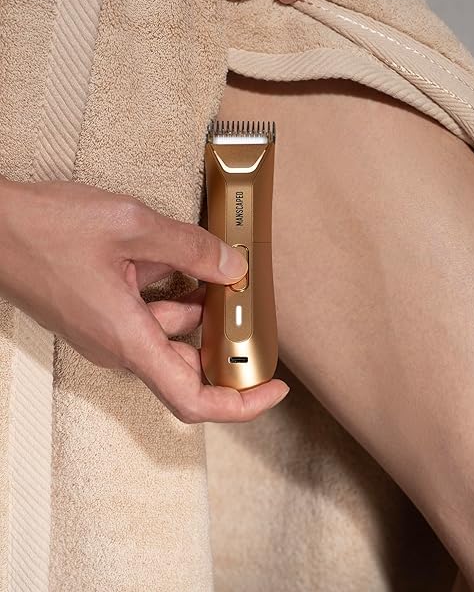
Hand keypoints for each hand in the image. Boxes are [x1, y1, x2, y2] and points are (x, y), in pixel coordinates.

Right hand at [0, 177, 289, 422]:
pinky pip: (151, 316)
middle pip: (188, 366)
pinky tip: (181, 262)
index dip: (239, 404)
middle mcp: (119, 347)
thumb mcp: (130, 226)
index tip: (272, 389)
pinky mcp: (103, 315)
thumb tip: (231, 266)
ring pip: (172, 335)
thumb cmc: (44, 230)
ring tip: (221, 273)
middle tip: (250, 308)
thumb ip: (189, 248)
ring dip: (200, 310)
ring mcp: (109, 333)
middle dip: (224, 342)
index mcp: (127, 339)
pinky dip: (174, 295)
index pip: (192, 399)